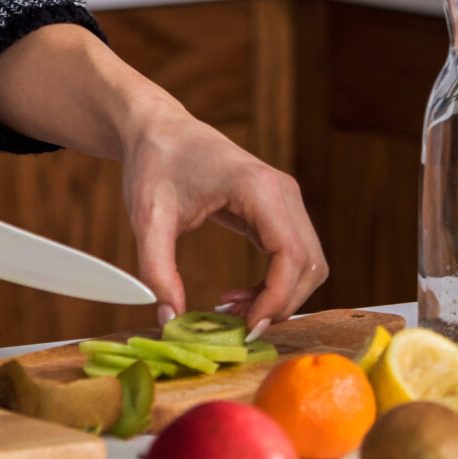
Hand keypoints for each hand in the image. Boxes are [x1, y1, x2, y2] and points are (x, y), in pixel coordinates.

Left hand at [121, 106, 326, 337]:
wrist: (159, 129)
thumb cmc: (154, 164)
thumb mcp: (147, 219)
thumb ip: (157, 270)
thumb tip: (170, 319)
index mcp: (257, 188)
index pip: (290, 255)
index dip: (276, 299)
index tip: (246, 328)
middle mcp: (282, 191)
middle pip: (310, 264)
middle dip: (280, 303)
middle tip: (236, 325)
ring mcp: (285, 199)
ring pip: (309, 264)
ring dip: (280, 296)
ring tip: (233, 310)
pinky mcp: (278, 210)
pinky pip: (294, 256)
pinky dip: (276, 284)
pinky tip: (240, 296)